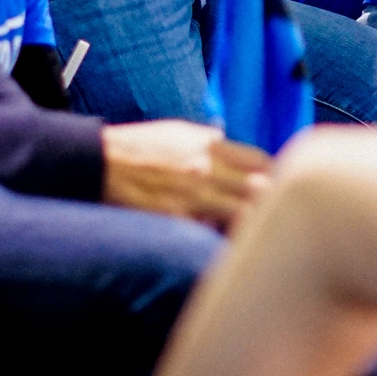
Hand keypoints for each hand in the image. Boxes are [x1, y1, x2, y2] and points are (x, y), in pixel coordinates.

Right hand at [101, 120, 270, 228]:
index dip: (274, 177)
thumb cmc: (140, 146)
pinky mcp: (177, 218)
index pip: (261, 161)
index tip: (274, 188)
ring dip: (251, 225)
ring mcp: (194, 195)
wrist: (101, 162)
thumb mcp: (179, 132)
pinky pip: (212, 233)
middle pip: (262, 188)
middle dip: (270, 203)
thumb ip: (209, 140)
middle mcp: (207, 168)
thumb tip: (231, 147)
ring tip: (252, 234)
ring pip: (244, 214)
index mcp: (210, 145)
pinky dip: (220, 239)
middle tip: (270, 215)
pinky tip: (222, 243)